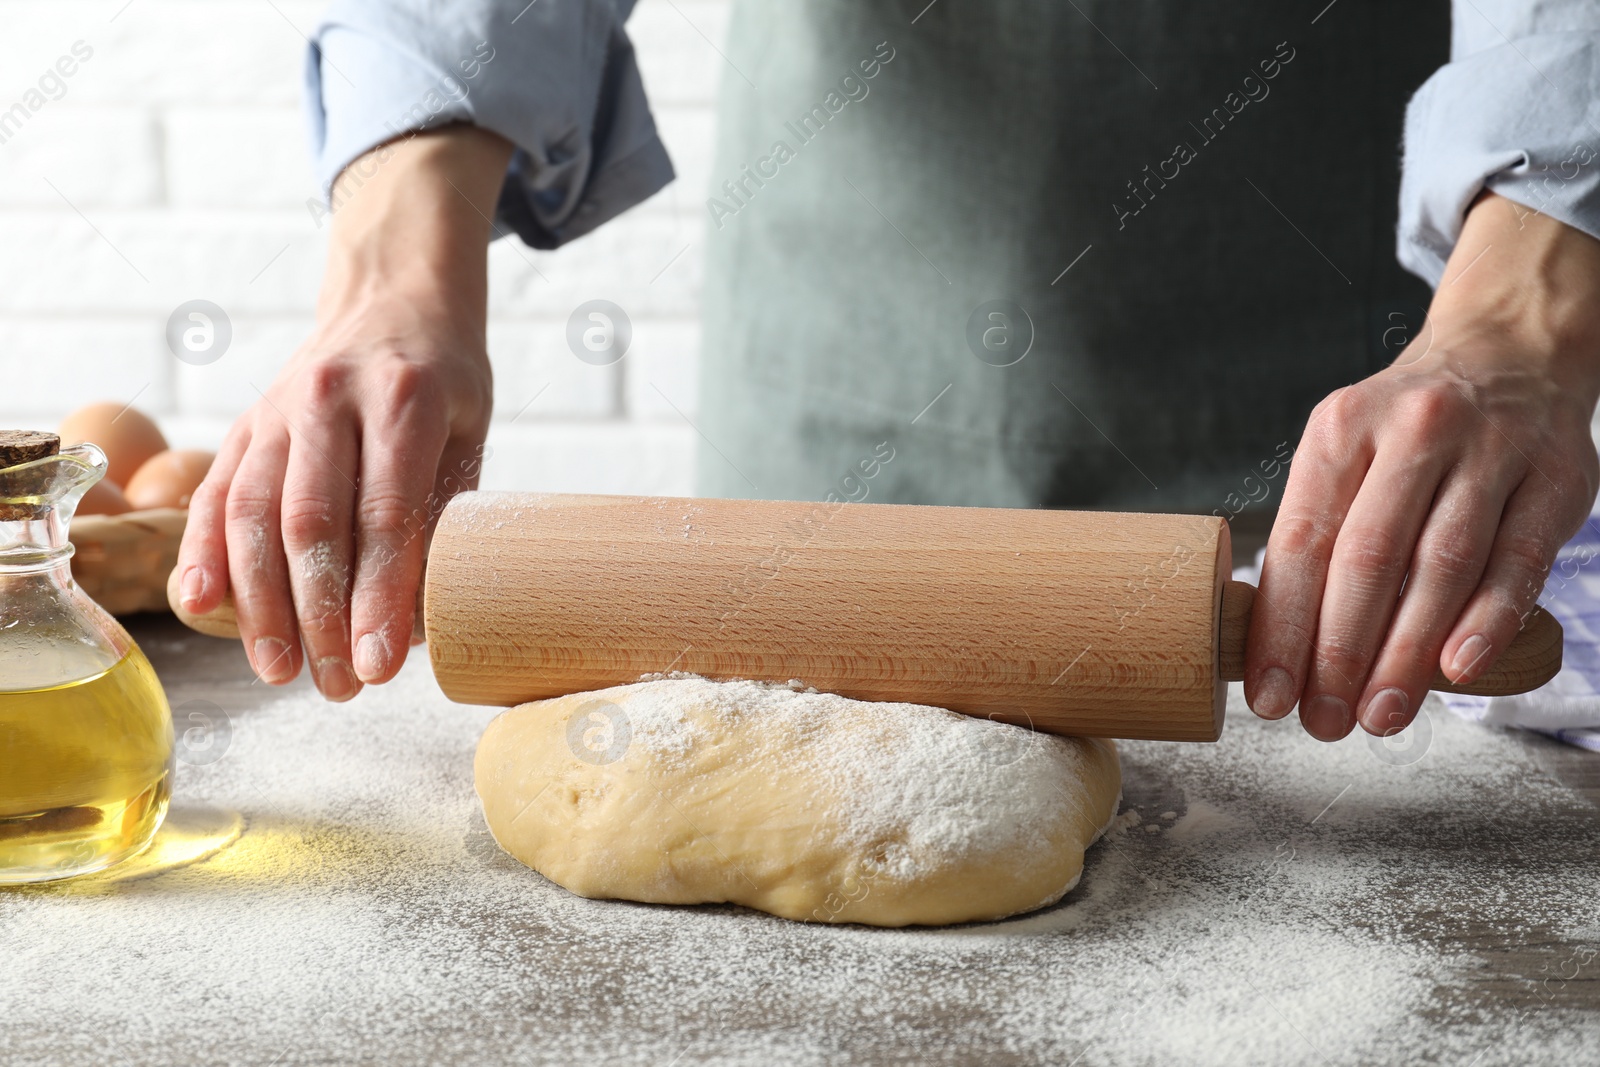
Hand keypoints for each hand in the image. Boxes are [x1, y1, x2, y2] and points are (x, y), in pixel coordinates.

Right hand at [174, 126, 511, 698]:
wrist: (393, 296)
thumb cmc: (445, 377)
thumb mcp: (469, 430)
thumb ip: (447, 511)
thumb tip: (432, 617)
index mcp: (404, 398)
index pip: (386, 515)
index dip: (381, 598)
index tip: (383, 664)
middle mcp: (331, 399)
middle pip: (313, 524)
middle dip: (321, 617)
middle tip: (338, 686)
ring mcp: (278, 411)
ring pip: (254, 516)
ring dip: (262, 604)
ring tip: (281, 671)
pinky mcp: (245, 426)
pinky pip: (214, 495)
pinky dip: (204, 555)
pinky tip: (202, 609)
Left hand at [1245, 192, 1599, 739]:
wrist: (1510, 350)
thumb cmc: (1410, 429)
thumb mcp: (1347, 453)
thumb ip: (1318, 530)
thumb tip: (1273, 638)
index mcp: (1342, 431)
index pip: (1302, 543)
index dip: (1282, 628)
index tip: (1270, 694)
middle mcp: (1413, 432)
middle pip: (1367, 558)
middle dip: (1340, 653)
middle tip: (1326, 721)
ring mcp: (1489, 450)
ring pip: (1440, 565)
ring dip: (1406, 653)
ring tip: (1381, 714)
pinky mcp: (1555, 477)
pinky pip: (1516, 559)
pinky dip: (1486, 620)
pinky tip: (1457, 670)